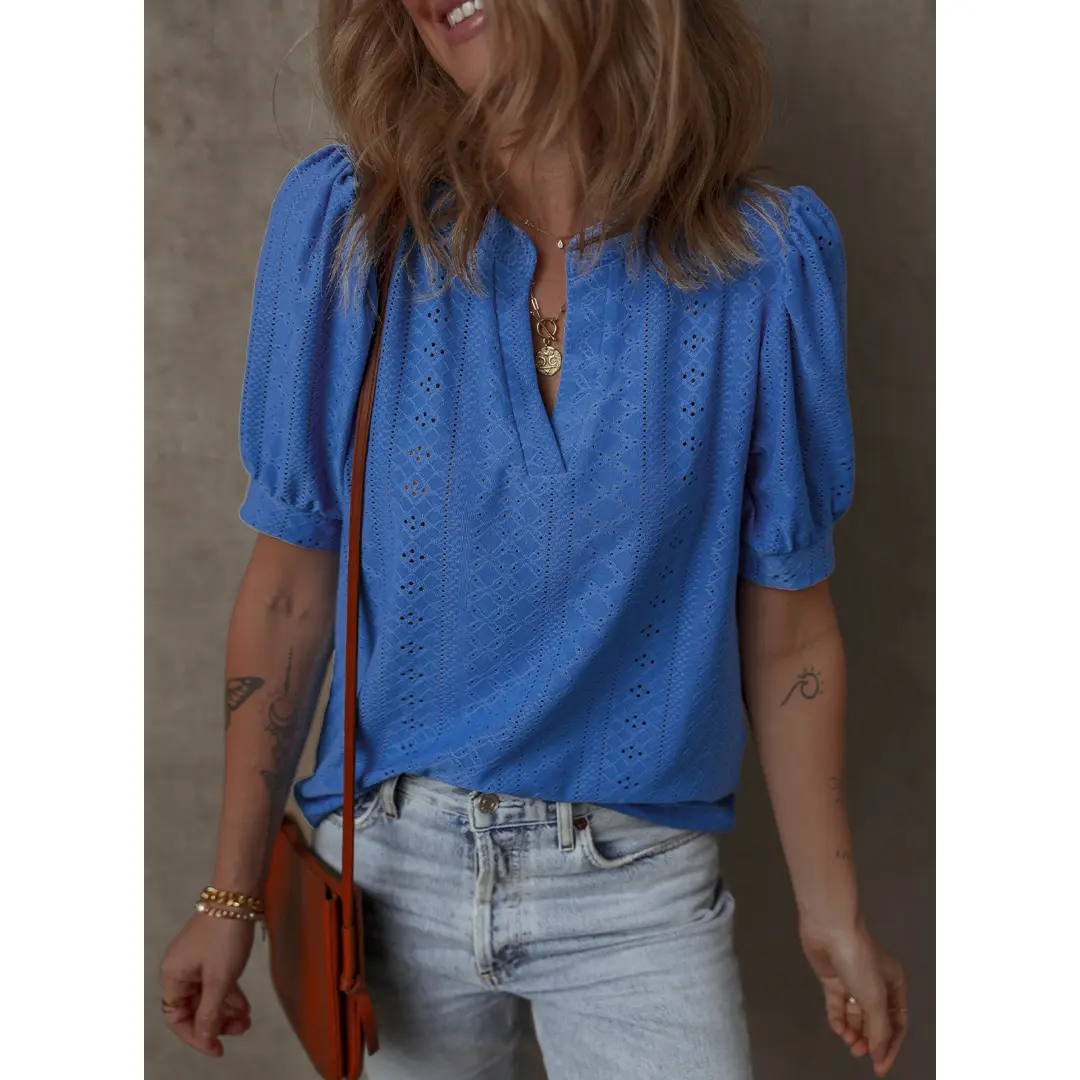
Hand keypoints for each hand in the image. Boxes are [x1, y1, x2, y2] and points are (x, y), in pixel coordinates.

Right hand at [159, 913, 255, 1057]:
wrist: (238, 895)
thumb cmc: (226, 934)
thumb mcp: (220, 978)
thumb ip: (210, 1012)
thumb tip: (204, 1039)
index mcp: (173, 975)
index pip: (177, 1018)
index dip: (196, 1036)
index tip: (218, 1048)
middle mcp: (179, 969)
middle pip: (192, 1008)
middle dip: (215, 1022)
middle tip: (239, 1031)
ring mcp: (195, 960)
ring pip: (206, 996)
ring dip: (225, 1010)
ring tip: (246, 1021)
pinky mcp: (210, 953)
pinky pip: (215, 982)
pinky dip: (228, 994)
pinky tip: (244, 1005)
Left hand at [799, 918, 907, 1075]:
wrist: (829, 929)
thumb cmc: (858, 960)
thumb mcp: (876, 998)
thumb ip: (879, 1029)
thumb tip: (880, 1054)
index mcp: (894, 985)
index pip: (897, 1023)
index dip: (890, 1046)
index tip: (880, 1065)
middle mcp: (875, 984)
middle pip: (875, 1021)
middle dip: (868, 1039)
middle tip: (858, 1052)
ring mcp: (852, 982)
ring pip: (856, 1015)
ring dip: (853, 1031)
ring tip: (848, 1042)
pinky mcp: (833, 980)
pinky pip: (837, 1006)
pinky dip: (838, 1019)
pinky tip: (838, 1028)